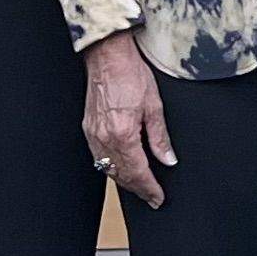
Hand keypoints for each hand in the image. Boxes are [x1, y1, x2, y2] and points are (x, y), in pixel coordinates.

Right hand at [81, 35, 176, 207]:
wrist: (108, 57)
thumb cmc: (131, 74)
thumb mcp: (155, 106)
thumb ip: (160, 138)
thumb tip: (168, 160)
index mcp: (123, 134)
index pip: (138, 172)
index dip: (149, 189)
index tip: (158, 198)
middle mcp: (105, 138)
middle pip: (121, 175)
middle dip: (138, 189)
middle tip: (151, 197)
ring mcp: (93, 134)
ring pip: (108, 169)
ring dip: (124, 181)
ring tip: (139, 187)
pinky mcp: (88, 128)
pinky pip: (98, 156)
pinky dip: (111, 167)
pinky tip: (120, 168)